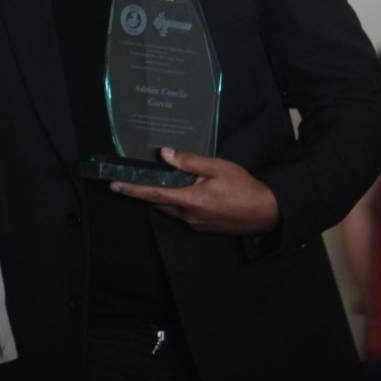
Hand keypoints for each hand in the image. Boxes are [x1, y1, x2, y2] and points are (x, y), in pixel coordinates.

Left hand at [109, 147, 279, 235]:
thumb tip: (165, 154)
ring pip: (169, 209)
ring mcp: (194, 223)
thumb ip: (190, 161)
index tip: (114, 185)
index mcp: (190, 200)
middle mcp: (188, 215)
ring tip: (157, 180)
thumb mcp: (218, 168)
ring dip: (161, 197)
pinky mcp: (202, 227)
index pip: (153, 194)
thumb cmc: (244, 187)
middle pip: (158, 202)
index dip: (132, 189)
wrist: (266, 212)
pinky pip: (180, 213)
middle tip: (133, 177)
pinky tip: (181, 190)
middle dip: (144, 191)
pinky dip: (174, 202)